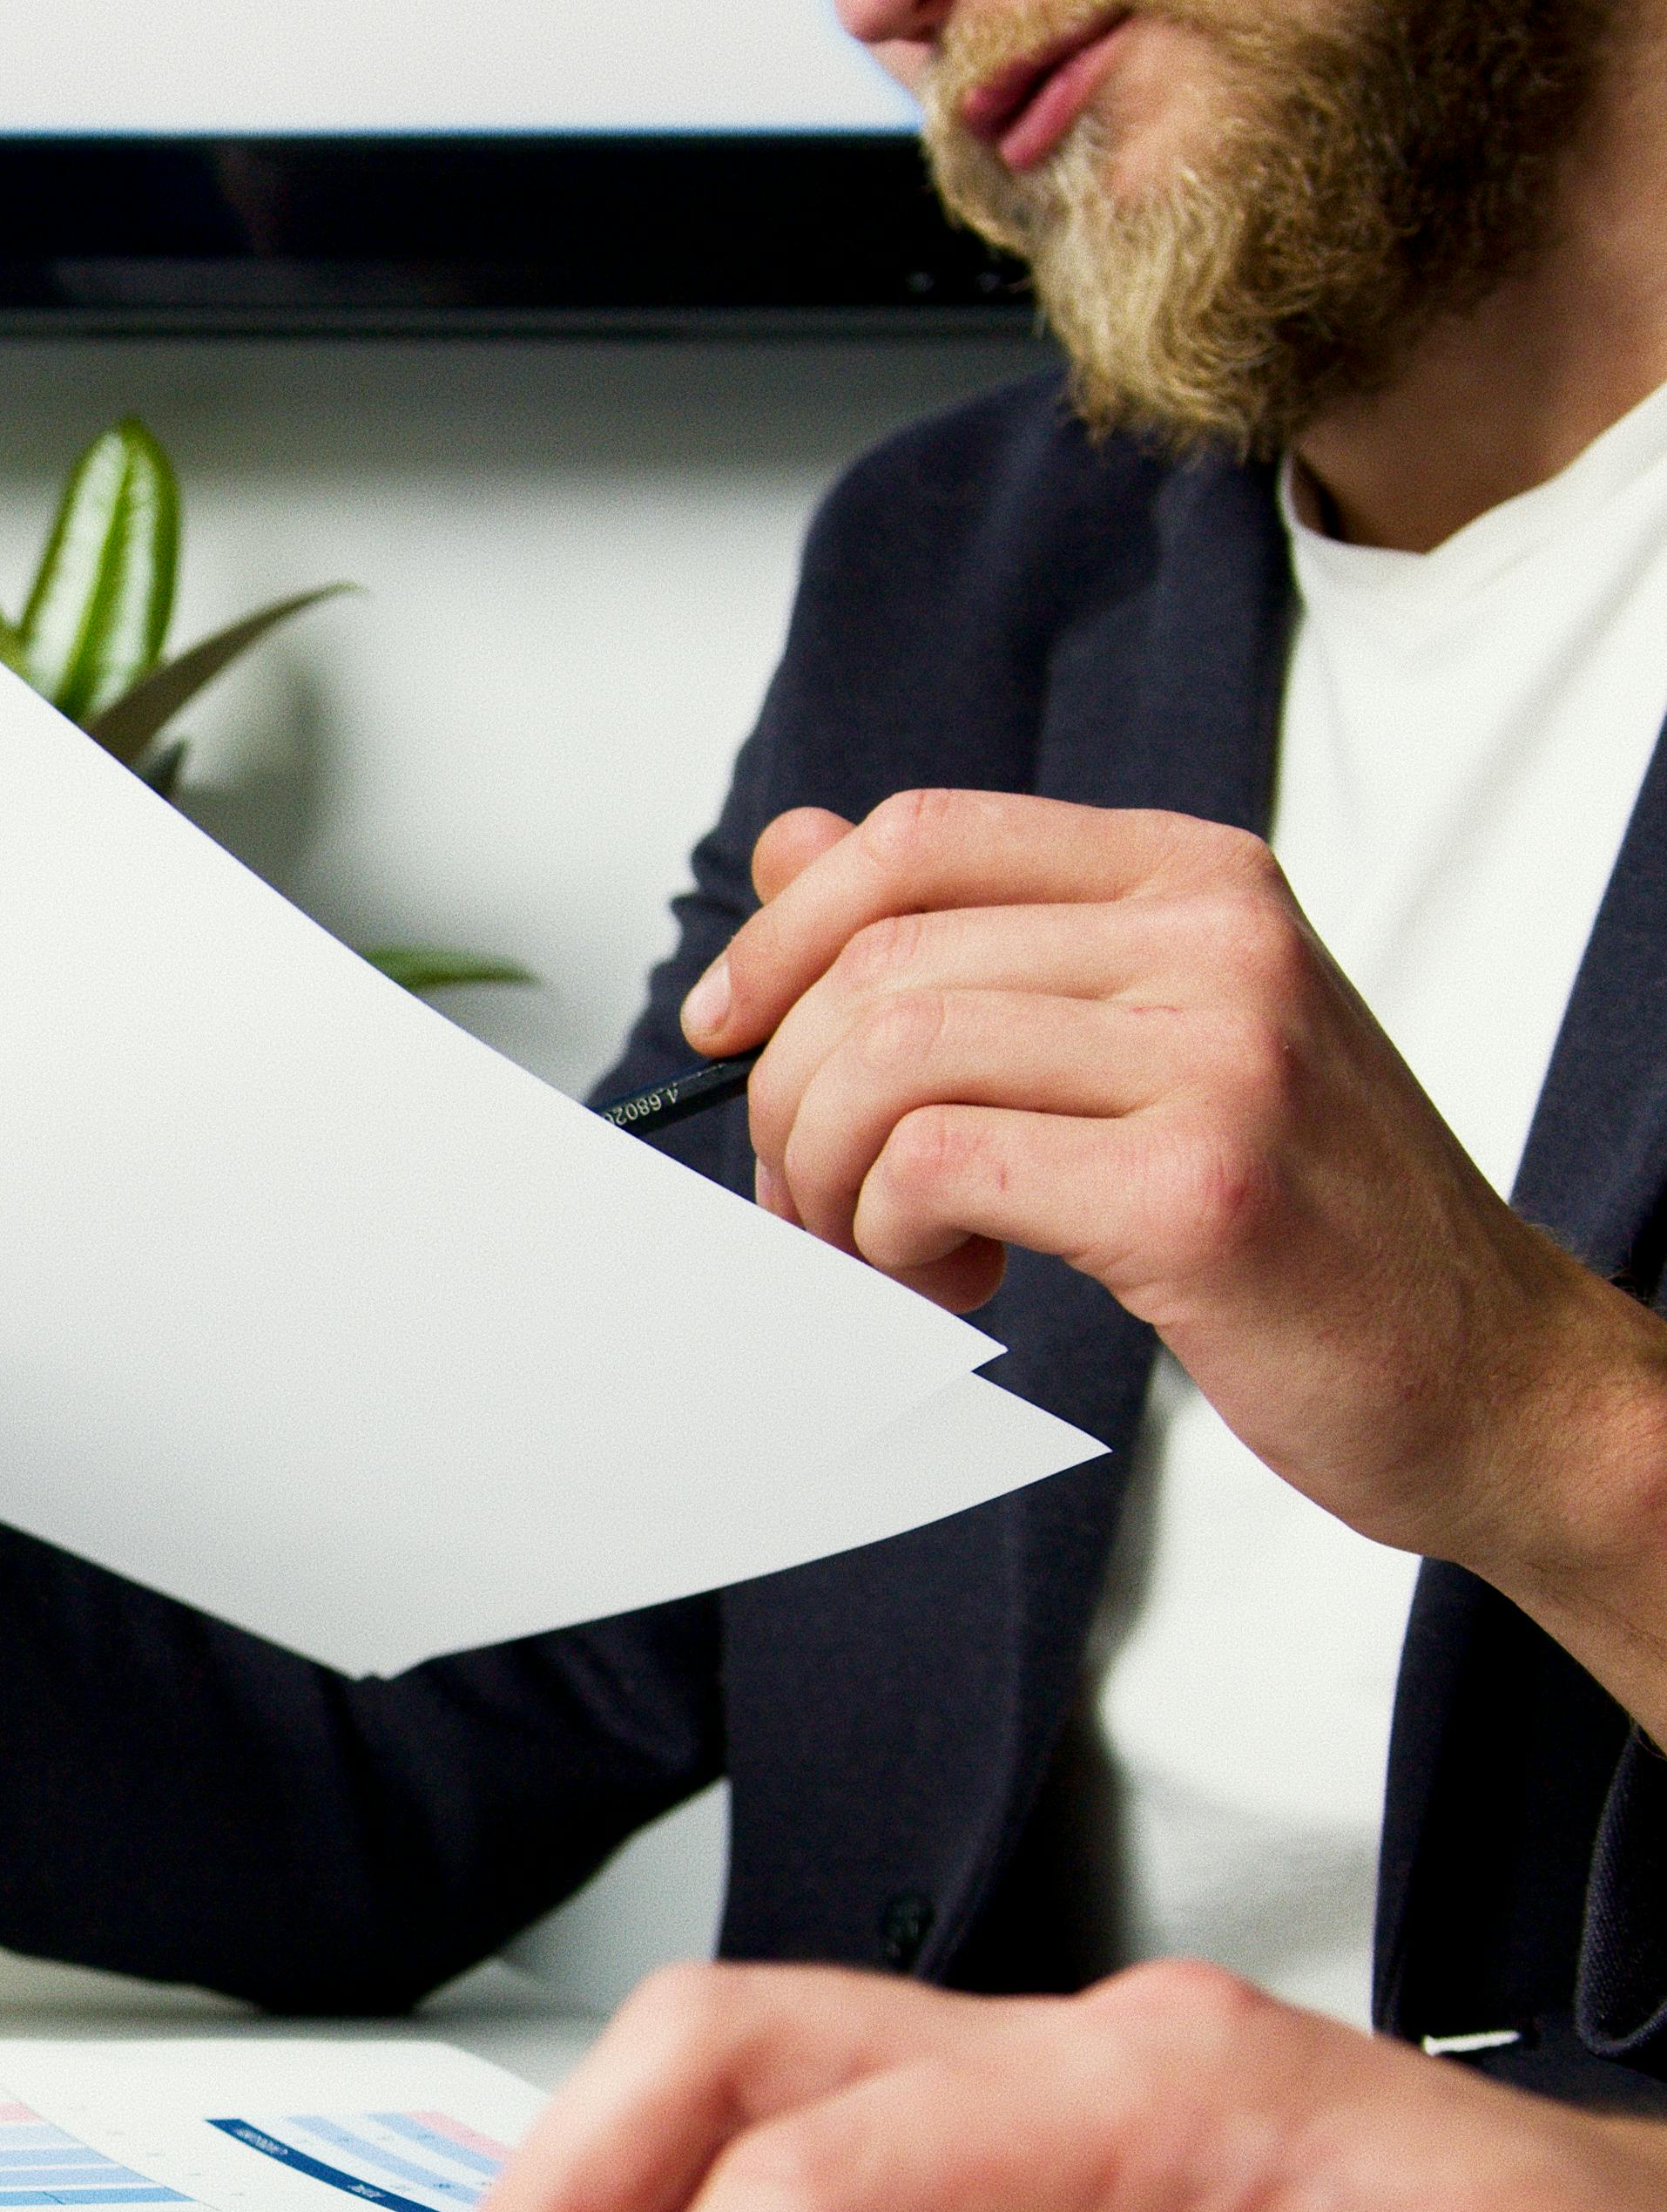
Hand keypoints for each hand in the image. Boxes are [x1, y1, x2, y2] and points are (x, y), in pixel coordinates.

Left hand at [689, 791, 1666, 1574]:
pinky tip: (962, 1278)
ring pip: (891, 1061)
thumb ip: (975, 940)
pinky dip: (895, 1238)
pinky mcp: (1198, 1191)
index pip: (922, 838)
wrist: (1482, 1373)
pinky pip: (936, 1168)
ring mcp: (1222, 1059)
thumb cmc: (1302, 1217)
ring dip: (836, 1180)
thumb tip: (795, 847)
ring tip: (892, 1248)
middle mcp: (1219, 942)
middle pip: (881, 963)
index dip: (783, 934)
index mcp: (1198, 879)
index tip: (727, 1028)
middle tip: (821, 1199)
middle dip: (796, 1098)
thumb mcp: (1143, 1041)